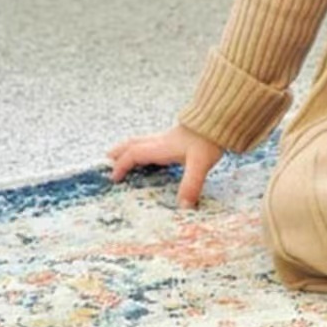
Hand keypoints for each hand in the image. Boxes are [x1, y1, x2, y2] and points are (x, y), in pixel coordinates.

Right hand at [107, 125, 223, 208]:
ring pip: (142, 140)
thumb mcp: (200, 164)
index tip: (114, 178)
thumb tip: (183, 207)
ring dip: (130, 147)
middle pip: (133, 144)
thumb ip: (190, 185)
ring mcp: (169, 137)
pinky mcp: (178, 135)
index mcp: (161, 147)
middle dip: (119, 152)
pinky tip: (153, 152)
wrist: (219, 118)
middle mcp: (161, 141)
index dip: (121, 165)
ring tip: (123, 155)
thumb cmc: (208, 139)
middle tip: (108, 159)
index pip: (133, 154)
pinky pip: (153, 140)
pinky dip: (145, 146)